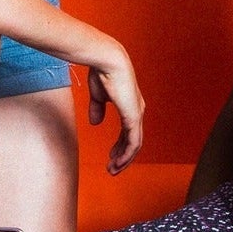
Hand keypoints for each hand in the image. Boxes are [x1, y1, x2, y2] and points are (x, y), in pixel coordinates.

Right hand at [87, 44, 144, 173]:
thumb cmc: (102, 73)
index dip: (120, 146)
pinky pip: (133, 142)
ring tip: (113, 170)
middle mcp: (137, 111)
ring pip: (135, 145)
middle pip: (133, 141)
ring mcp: (137, 115)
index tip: (111, 156)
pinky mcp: (134, 117)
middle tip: (113, 168)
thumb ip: (98, 109)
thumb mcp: (98, 96)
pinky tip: (118, 162)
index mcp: (130, 106)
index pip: (128, 131)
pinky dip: (126, 154)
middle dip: (123, 156)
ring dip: (124, 159)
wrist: (107, 61)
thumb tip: (96, 123)